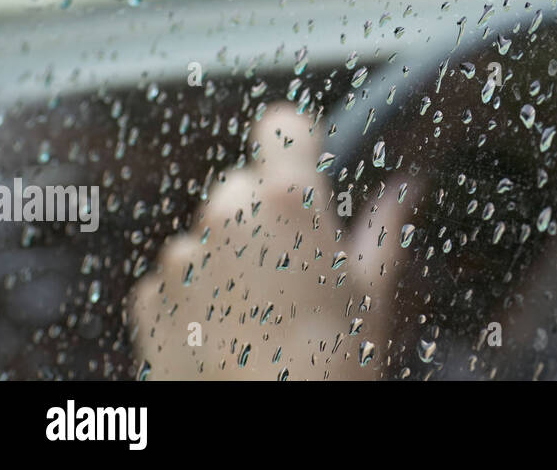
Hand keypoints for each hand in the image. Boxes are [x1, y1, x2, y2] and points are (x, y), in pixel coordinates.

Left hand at [129, 103, 408, 379]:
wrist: (267, 430)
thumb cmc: (333, 361)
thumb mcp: (373, 290)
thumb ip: (386, 227)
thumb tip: (406, 189)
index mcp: (288, 198)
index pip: (282, 125)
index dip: (295, 142)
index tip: (303, 163)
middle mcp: (227, 211)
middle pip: (243, 187)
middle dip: (262, 218)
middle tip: (292, 270)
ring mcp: (182, 254)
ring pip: (207, 236)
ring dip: (226, 260)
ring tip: (257, 314)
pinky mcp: (150, 297)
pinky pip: (175, 280)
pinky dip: (194, 298)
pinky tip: (224, 333)